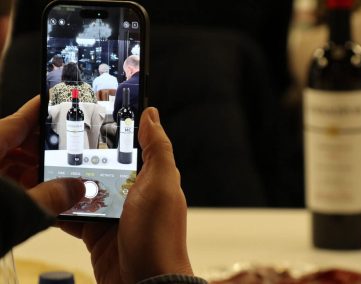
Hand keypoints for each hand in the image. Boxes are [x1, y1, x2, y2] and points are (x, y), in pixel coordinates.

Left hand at [0, 96, 84, 248]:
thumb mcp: (16, 210)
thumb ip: (51, 197)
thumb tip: (77, 189)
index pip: (18, 121)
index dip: (39, 112)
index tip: (54, 104)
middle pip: (13, 141)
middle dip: (40, 150)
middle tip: (63, 158)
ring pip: (3, 160)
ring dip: (28, 170)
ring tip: (50, 183)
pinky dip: (13, 183)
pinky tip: (29, 196)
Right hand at [60, 107, 192, 283]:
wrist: (144, 282)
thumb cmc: (158, 236)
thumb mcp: (160, 184)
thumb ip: (157, 150)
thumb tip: (151, 115)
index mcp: (151, 178)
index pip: (133, 146)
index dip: (118, 130)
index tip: (98, 115)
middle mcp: (133, 193)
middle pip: (106, 166)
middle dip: (86, 156)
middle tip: (65, 142)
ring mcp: (115, 213)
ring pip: (87, 189)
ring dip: (71, 182)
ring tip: (53, 167)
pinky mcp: (98, 231)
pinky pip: (76, 215)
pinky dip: (64, 208)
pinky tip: (52, 199)